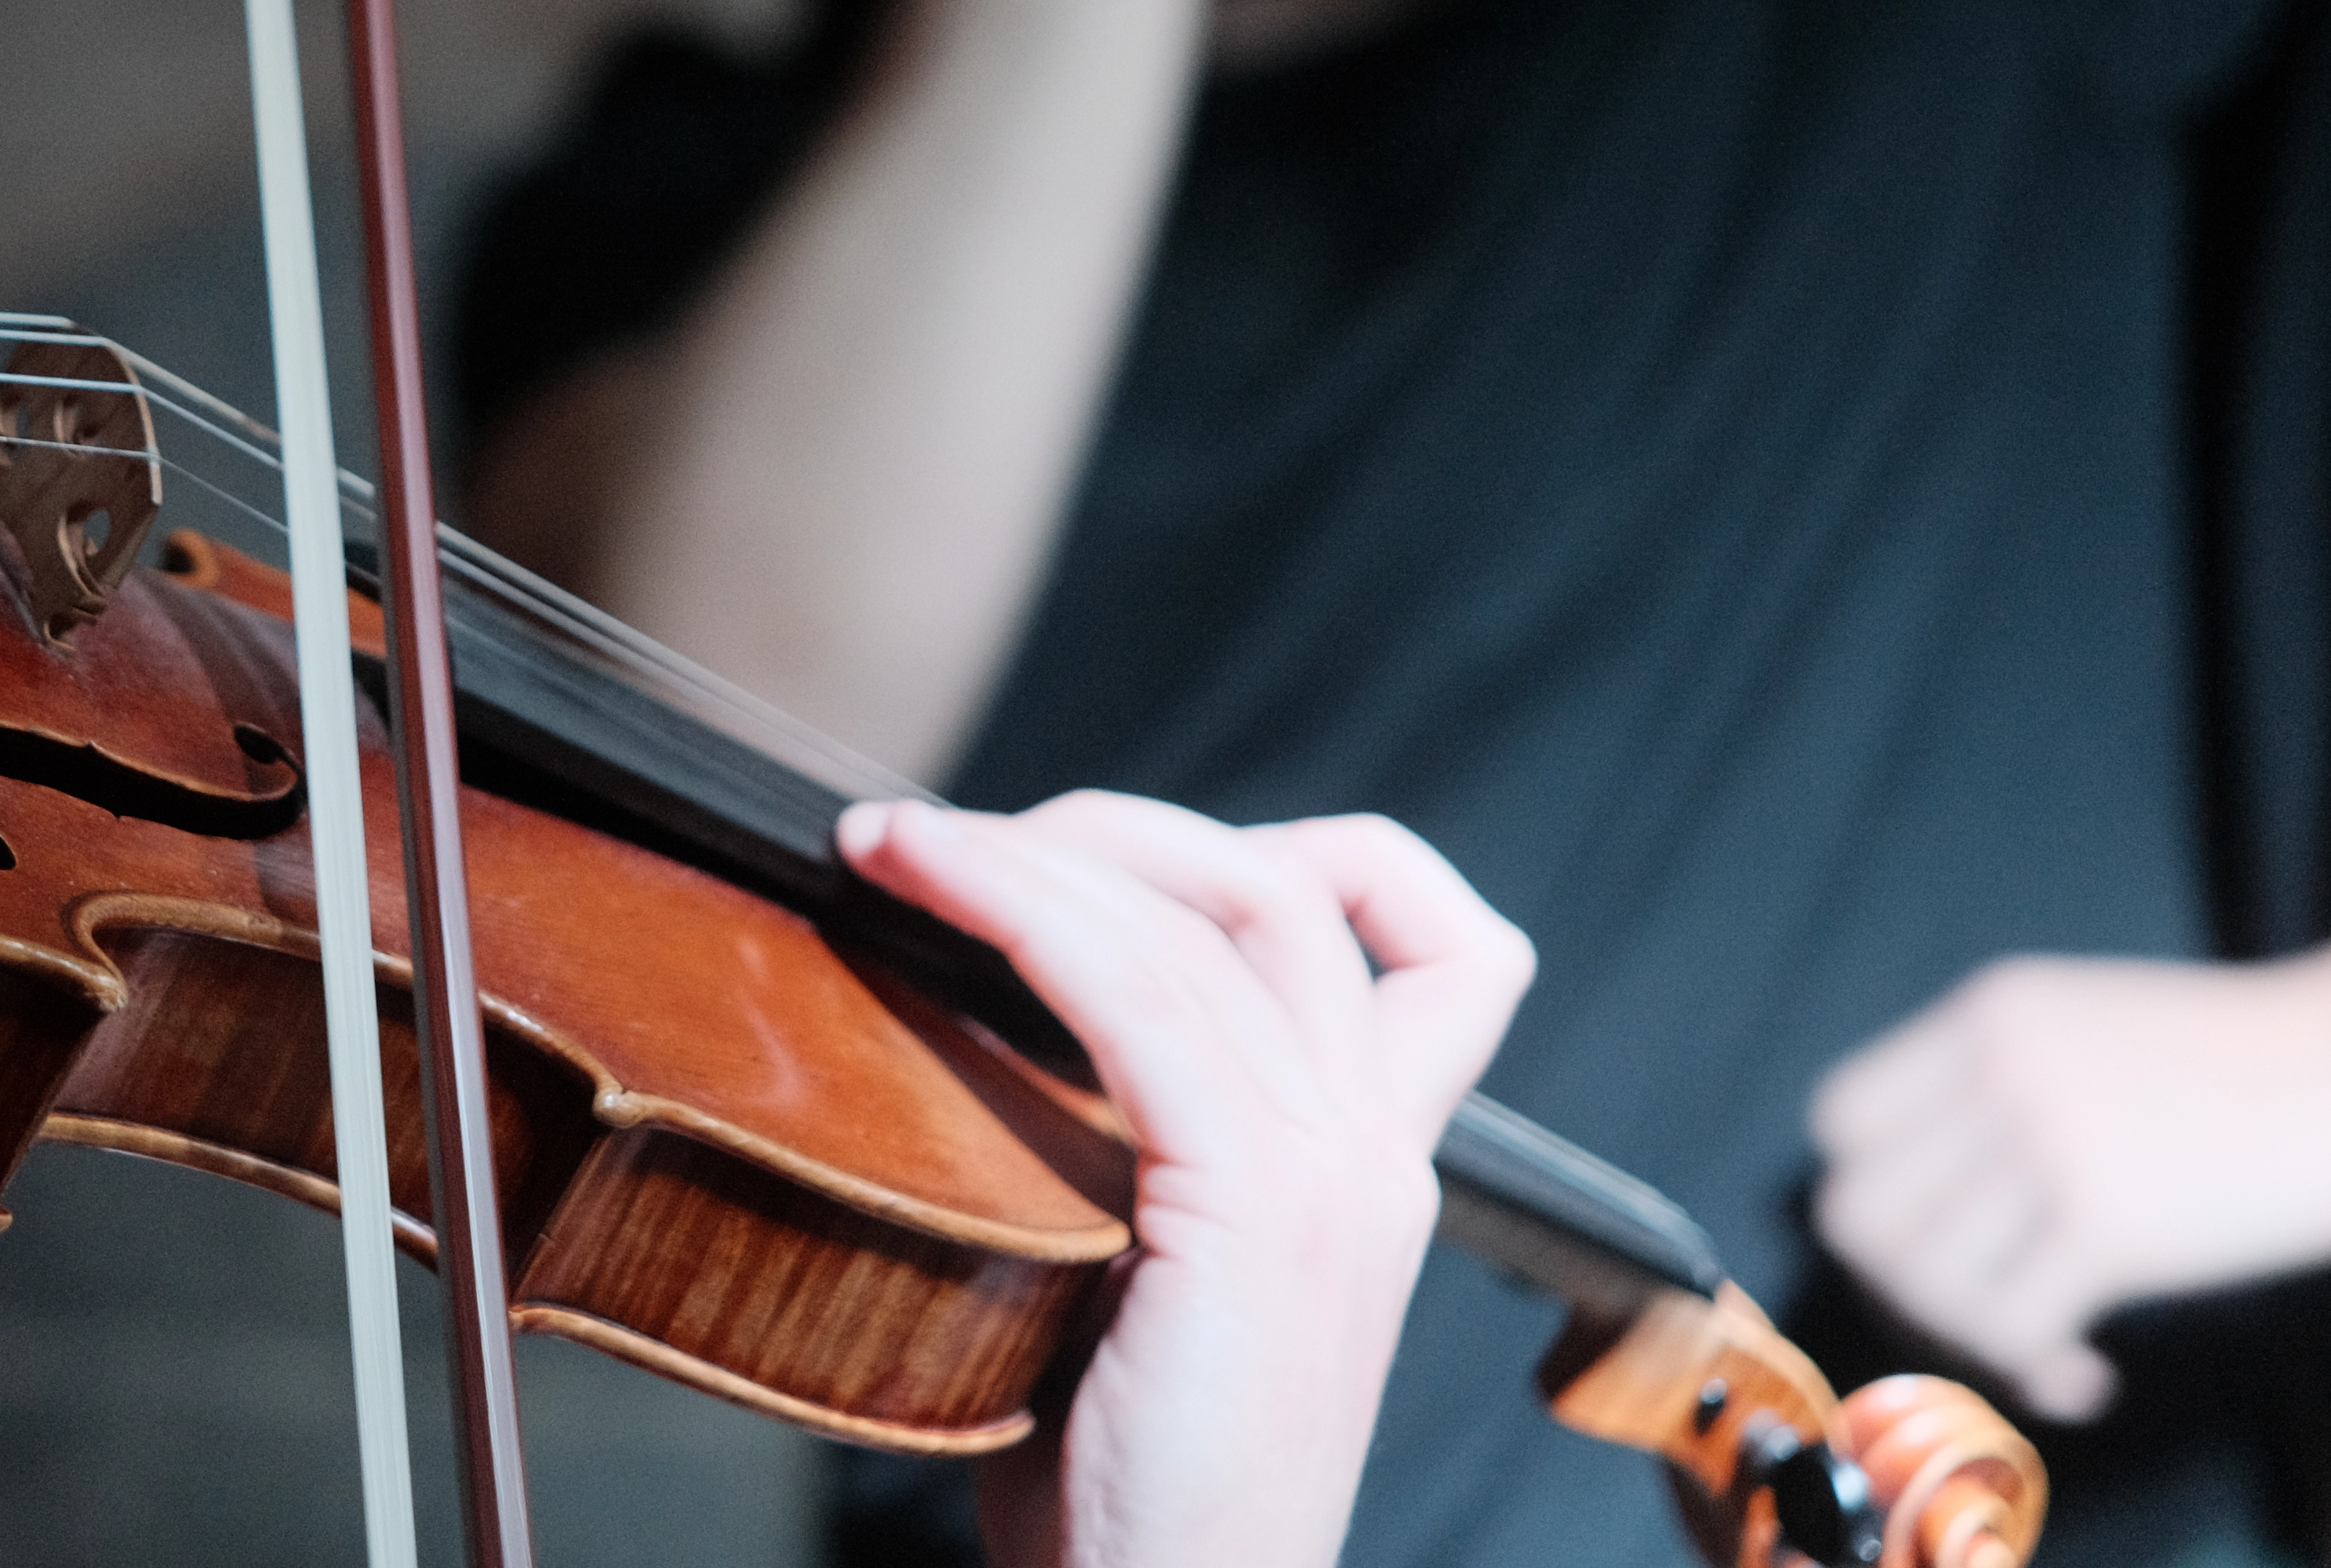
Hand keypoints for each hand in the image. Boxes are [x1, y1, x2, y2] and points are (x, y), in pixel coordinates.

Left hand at [843, 792, 1533, 1567]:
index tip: (1122, 859)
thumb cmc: (1125, 1497)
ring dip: (1031, 847)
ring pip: (1206, 912)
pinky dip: (1013, 904)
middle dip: (1116, 833)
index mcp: (1372, 1174)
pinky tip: (918, 881)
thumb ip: (1130, 1159)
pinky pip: (1133, 990)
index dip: (1294, 858)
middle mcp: (1377, 1157)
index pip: (1432, 948)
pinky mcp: (1258, 1206)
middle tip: (961, 846)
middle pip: (1283, 887)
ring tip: (898, 840)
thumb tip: (992, 1028)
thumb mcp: (1147, 1289)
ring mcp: (1333, 1176)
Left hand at [1808, 951, 2330, 1418]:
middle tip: (1988, 1314)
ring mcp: (2045, 1143)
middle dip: (1906, 1287)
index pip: (1840, 1120)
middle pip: (1855, 1211)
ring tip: (2053, 1350)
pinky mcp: (2107, 1223)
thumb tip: (1961, 1196)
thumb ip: (2020, 1085)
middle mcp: (1995, 1070)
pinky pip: (2005, 1329)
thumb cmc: (2269, 1061)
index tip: (1954, 1243)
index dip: (1882, 1200)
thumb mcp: (2103, 1029)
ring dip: (1972, 1339)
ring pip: (1917, 1280)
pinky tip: (2095, 1373)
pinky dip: (2037, 1372)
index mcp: (1989, 1013)